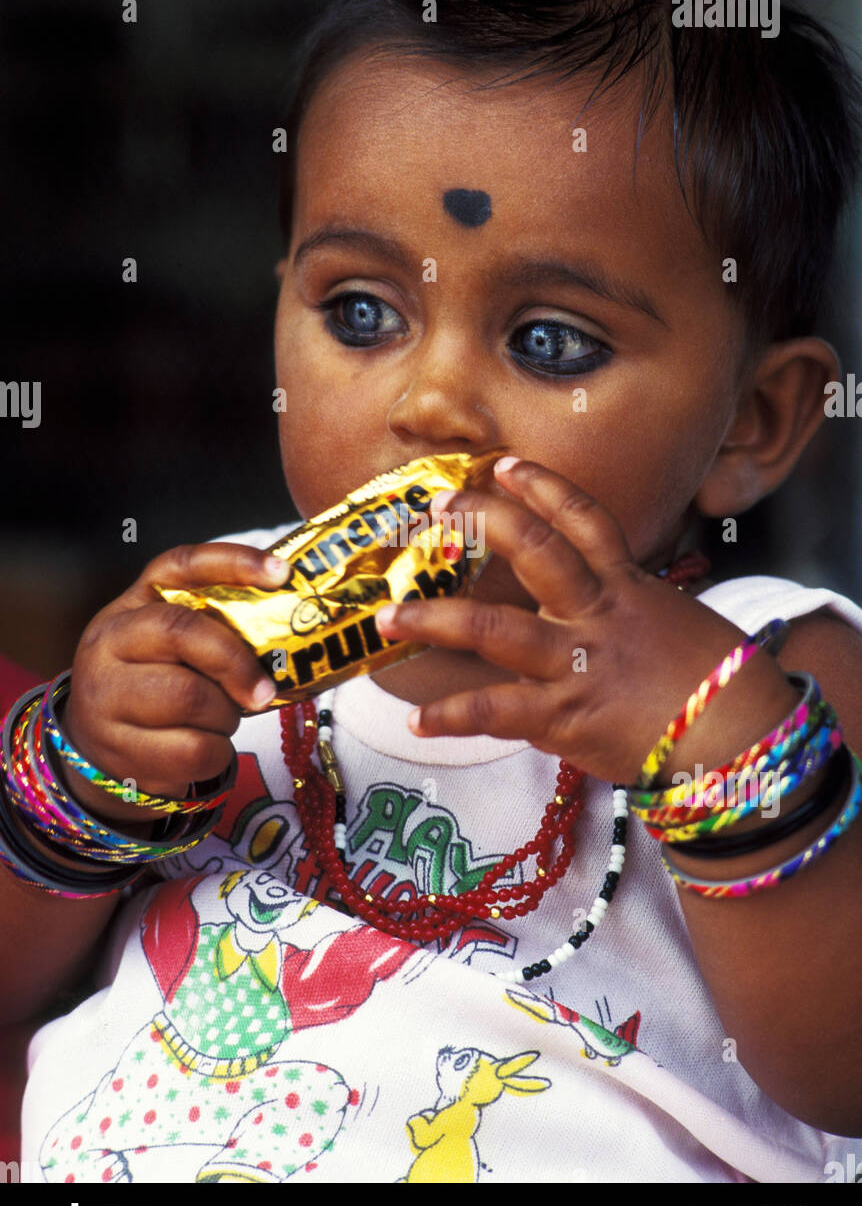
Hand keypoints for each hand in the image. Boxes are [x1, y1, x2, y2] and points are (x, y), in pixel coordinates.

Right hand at [59, 544, 290, 822]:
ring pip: (188, 698)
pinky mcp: (117, 749)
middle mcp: (110, 641)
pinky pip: (191, 750)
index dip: (235, 563)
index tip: (282, 573)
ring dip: (225, 715)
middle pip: (182, 633)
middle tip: (266, 690)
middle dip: (236, 662)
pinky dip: (217, 753)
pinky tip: (208, 747)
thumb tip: (294, 636)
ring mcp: (105, 696)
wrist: (103, 745)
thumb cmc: (160, 684)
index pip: (183, 565)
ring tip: (223, 718)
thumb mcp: (177, 648)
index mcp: (135, 604)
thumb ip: (218, 632)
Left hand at [374, 458, 795, 785]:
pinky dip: (454, 716)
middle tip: (437, 509)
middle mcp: (598, 616)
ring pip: (496, 631)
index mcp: (628, 589)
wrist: (743, 741)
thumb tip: (582, 632)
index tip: (506, 465)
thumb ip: (624, 619)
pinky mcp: (568, 716)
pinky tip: (419, 720)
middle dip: (484, 524)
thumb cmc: (718, 687)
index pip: (585, 521)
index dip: (544, 487)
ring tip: (388, 616)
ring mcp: (579, 664)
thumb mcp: (677, 629)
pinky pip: (498, 711)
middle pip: (536, 552)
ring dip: (435, 620)